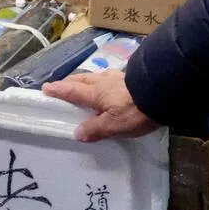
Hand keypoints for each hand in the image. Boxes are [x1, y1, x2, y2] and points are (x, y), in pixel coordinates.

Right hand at [42, 70, 159, 141]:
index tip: (46, 87)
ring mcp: (118, 78)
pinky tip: (107, 87)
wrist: (162, 93)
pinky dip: (101, 82)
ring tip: (83, 86)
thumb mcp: (112, 125)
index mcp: (96, 92)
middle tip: (61, 86)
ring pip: (96, 76)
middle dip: (70, 82)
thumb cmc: (134, 110)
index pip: (72, 90)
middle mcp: (104, 81)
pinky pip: (109, 79)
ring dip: (86, 80)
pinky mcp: (130, 79)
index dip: (58, 90)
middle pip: (82, 78)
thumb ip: (94, 129)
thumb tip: (77, 132)